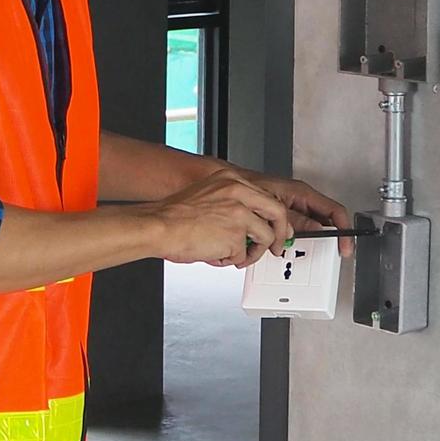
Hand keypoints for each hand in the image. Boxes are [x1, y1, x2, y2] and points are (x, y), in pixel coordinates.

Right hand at [141, 168, 296, 268]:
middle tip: (276, 246)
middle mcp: (238, 192)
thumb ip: (232, 203)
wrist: (158, 226)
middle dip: (281, 232)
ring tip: (237, 256)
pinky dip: (232, 260)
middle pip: (278, 211)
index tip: (276, 227)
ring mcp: (239, 213)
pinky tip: (216, 255)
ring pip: (266, 236)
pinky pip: (244, 254)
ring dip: (254, 252)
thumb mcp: (208, 196)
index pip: (266, 196)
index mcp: (231, 180)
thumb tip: (251, 222)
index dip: (275, 216)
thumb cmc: (175, 216)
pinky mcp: (236, 235)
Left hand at [222, 168, 354, 257]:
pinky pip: (296, 232)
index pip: (335, 211)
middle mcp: (301, 202)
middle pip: (324, 225)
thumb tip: (312, 230)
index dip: (344, 230)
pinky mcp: (285, 219)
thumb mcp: (273, 205)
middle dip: (322, 242)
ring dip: (305, 244)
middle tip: (319, 255)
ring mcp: (294, 211)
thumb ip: (293, 219)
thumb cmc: (248, 186)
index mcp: (303, 194)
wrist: (231, 185)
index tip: (344, 246)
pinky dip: (292, 243)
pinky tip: (282, 248)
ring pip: (309, 231)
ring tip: (294, 251)